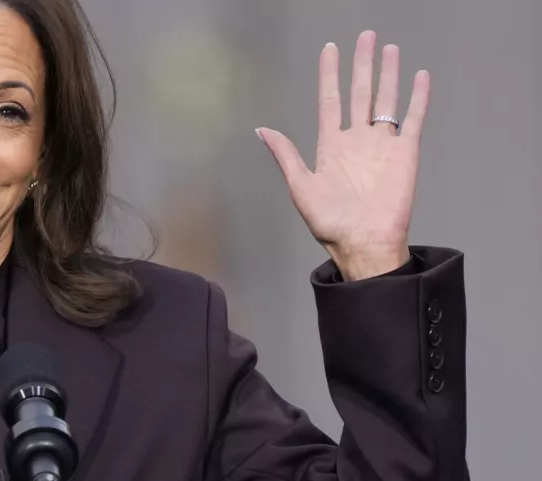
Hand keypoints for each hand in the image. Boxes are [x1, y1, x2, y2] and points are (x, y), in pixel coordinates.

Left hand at [257, 31, 430, 280]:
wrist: (363, 243)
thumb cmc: (330, 223)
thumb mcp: (300, 187)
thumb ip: (286, 155)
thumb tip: (262, 130)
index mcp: (331, 146)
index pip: (330, 100)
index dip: (330, 74)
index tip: (331, 50)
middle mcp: (357, 140)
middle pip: (360, 92)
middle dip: (362, 64)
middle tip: (366, 37)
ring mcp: (382, 145)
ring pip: (386, 100)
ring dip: (388, 74)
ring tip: (389, 48)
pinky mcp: (405, 154)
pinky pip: (413, 119)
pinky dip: (417, 98)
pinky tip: (419, 77)